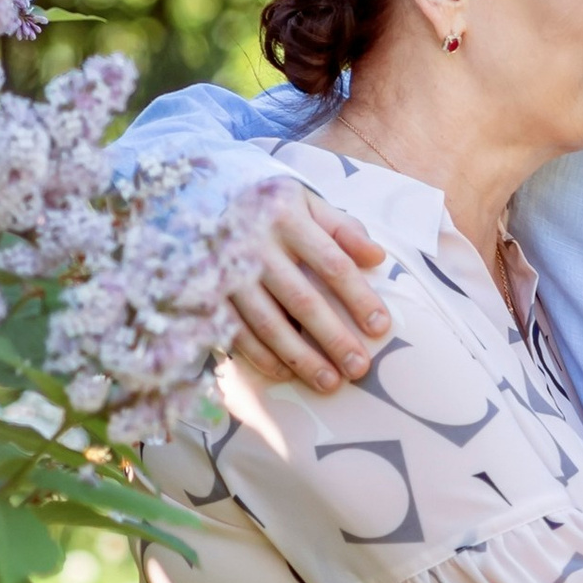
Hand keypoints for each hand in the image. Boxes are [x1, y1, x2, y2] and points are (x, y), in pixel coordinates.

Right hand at [226, 181, 391, 387]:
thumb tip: (377, 257)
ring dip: (301, 358)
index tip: (381, 327)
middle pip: (302, 300)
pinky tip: (287, 373)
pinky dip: (262, 357)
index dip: (358, 297)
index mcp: (287, 217)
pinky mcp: (207, 295)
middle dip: (333, 338)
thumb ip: (343, 228)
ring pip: (269, 324)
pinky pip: (238, 334)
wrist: (202, 199)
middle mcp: (255, 245)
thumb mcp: (306, 203)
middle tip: (359, 368)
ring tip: (330, 383)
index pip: (332, 263)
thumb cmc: (270, 208)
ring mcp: (228, 272)